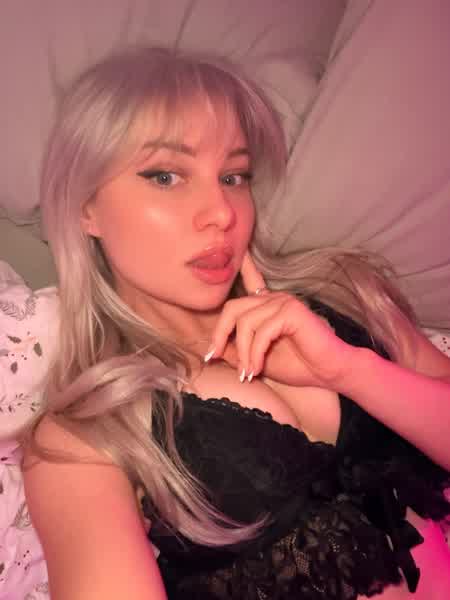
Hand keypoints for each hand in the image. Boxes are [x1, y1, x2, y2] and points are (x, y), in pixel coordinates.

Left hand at [206, 252, 355, 388]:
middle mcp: (274, 298)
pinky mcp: (291, 311)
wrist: (329, 374)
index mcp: (267, 305)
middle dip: (220, 334)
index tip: (238, 251)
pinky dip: (255, 353)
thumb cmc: (297, 366)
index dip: (242, 266)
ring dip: (243, 352)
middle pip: (233, 308)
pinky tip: (257, 368)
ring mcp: (283, 302)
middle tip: (215, 357)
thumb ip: (236, 351)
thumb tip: (212, 350)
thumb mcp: (256, 359)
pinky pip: (261, 331)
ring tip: (247, 372)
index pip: (251, 280)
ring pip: (245, 322)